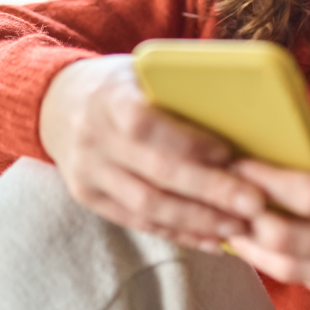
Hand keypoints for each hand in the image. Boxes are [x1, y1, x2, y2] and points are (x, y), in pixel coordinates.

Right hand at [39, 55, 263, 251]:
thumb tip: (242, 105)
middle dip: (209, 191)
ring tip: (239, 226)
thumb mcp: (141, 70)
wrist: (57, 102)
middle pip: (155, 174)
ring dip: (198, 220)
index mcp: (109, 98)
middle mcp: (94, 139)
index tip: (228, 152)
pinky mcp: (90, 198)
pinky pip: (138, 222)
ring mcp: (88, 173)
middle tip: (253, 203)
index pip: (145, 125)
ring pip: (147, 206)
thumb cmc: (120, 82)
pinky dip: (178, 233)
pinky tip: (212, 239)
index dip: (187, 142)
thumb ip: (178, 87)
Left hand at [225, 140, 309, 309]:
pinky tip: (269, 248)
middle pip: (289, 239)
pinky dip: (286, 265)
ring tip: (235, 227)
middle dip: (249, 218)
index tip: (241, 163)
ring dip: (255, 249)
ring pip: (291, 269)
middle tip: (227, 198)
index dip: (267, 179)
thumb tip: (292, 157)